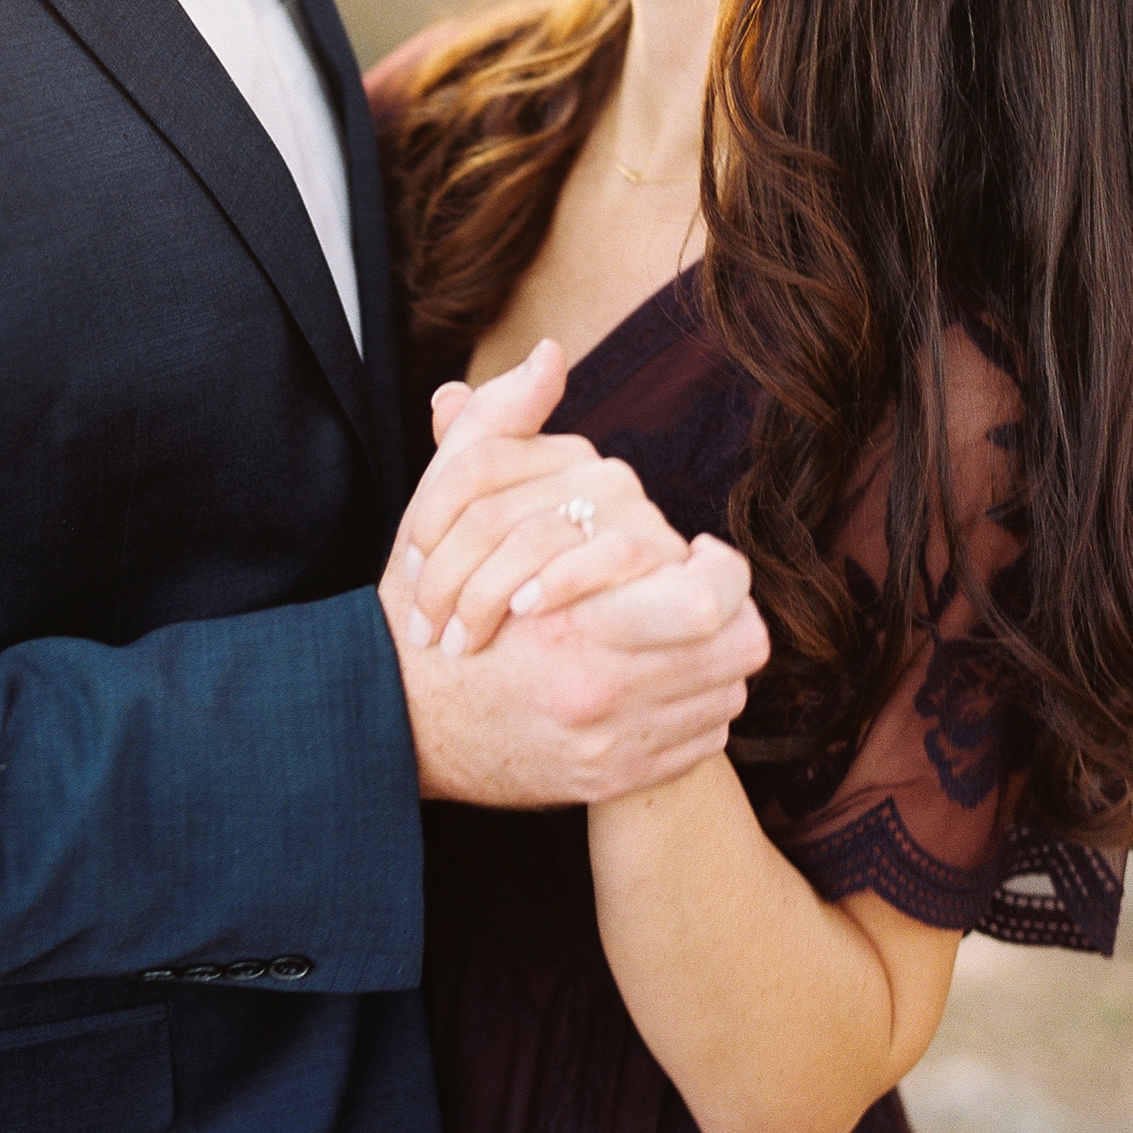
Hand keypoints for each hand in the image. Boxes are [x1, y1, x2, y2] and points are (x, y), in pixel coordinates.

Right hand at [379, 342, 770, 804]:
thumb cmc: (427, 603)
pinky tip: (649, 682)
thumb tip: (549, 354)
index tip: (693, 552)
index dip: (717, 567)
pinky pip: (698, 740)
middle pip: (736, 647)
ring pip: (724, 691)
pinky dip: (688, 708)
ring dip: (711, 658)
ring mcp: (613, 744)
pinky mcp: (616, 779)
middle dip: (730, 613)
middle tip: (699, 590)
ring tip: (675, 632)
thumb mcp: (450, 502)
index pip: (711, 595)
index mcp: (575, 620)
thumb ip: (502, 422)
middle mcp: (602, 690)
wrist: (397, 720)